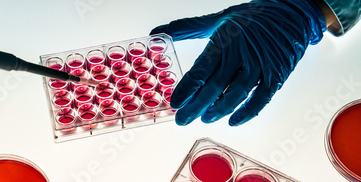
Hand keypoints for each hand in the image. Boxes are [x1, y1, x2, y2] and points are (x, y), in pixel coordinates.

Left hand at [151, 0, 325, 125]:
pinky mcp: (276, 74)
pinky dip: (247, 112)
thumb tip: (158, 31)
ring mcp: (259, 66)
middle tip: (183, 120)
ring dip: (219, 110)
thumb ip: (187, 28)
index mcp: (223, 42)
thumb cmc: (252, 17)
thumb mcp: (218, 19)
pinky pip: (261, 98)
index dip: (186, 90)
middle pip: (214, 87)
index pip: (200, 71)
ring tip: (205, 118)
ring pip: (236, 94)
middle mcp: (240, 55)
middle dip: (196, 107)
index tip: (175, 103)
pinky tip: (233, 121)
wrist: (291, 12)